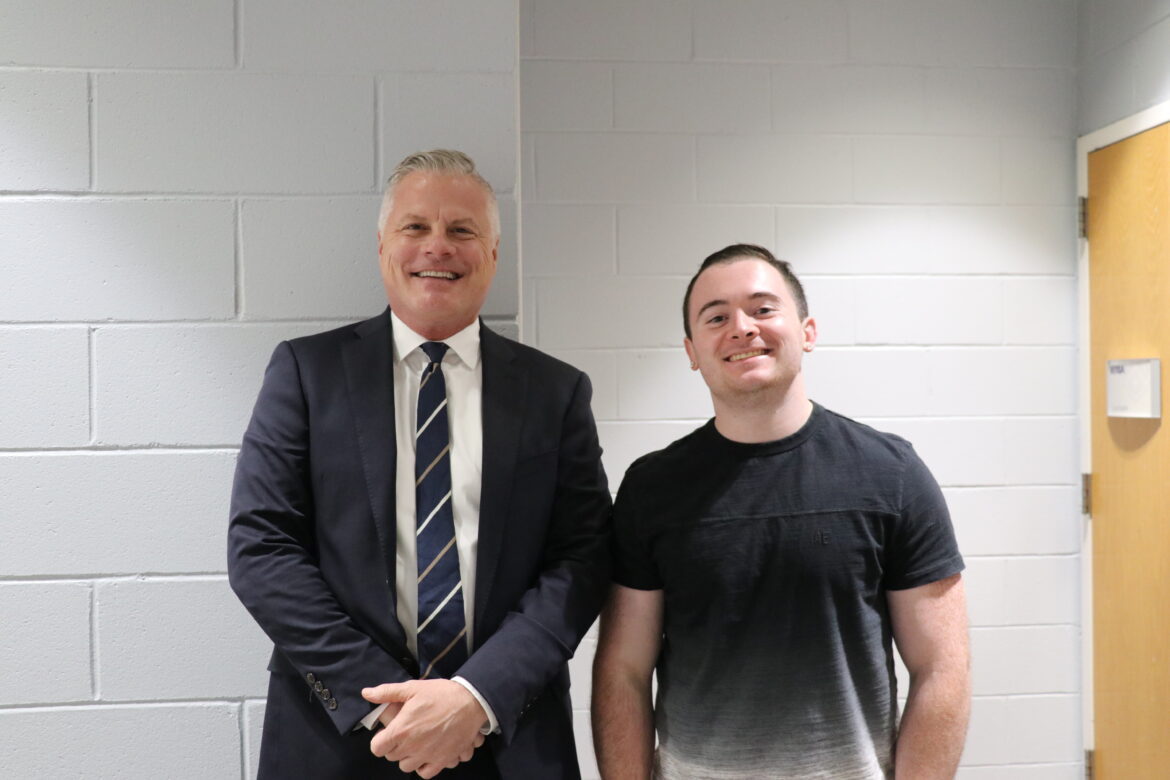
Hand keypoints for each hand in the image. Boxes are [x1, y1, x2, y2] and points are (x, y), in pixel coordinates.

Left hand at [363, 679, 486, 777]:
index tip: (387, 733)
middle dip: (395, 746)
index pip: (377, 748)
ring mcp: (427, 756)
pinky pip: (425, 773)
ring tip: (416, 743)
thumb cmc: (441, 694)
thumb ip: (387, 692)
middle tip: (405, 733)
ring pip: (407, 766)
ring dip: (408, 756)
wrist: (471, 702)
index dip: (380, 740)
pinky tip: (427, 753)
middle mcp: (412, 747)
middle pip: (392, 757)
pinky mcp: (442, 760)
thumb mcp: (413, 688)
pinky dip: (424, 766)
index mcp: (401, 730)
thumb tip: (366, 693)